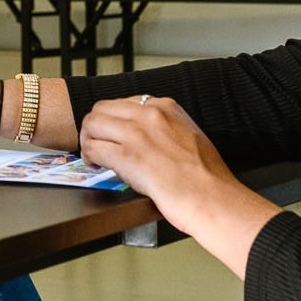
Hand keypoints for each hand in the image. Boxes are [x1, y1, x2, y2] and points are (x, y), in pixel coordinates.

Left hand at [79, 95, 278, 278]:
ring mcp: (137, 133)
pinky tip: (96, 167)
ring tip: (93, 157)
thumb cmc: (208, 177)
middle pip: (101, 109)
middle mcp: (149, 114)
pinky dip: (89, 158)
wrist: (213, 198)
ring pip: (91, 125)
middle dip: (94, 127)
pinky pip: (93, 149)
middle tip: (96, 143)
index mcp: (166, 107)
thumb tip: (145, 138)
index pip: (123, 102)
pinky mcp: (127, 156)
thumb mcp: (190, 136)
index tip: (112, 133)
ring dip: (87, 141)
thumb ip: (164, 129)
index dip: (113, 120)